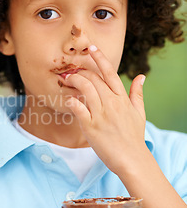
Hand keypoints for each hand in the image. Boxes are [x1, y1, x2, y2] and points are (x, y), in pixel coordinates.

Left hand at [64, 45, 148, 175]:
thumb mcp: (139, 113)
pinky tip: (67, 99)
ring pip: (85, 89)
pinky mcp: (90, 126)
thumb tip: (141, 76)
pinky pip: (78, 108)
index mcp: (122, 99)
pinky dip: (70, 101)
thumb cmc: (133, 136)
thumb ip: (137, 93)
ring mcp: (101, 114)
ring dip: (74, 81)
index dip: (100, 58)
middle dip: (81, 72)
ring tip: (67, 80)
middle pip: (94, 79)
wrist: (132, 159)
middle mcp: (112, 103)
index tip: (91, 48)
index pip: (110, 73)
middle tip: (71, 71)